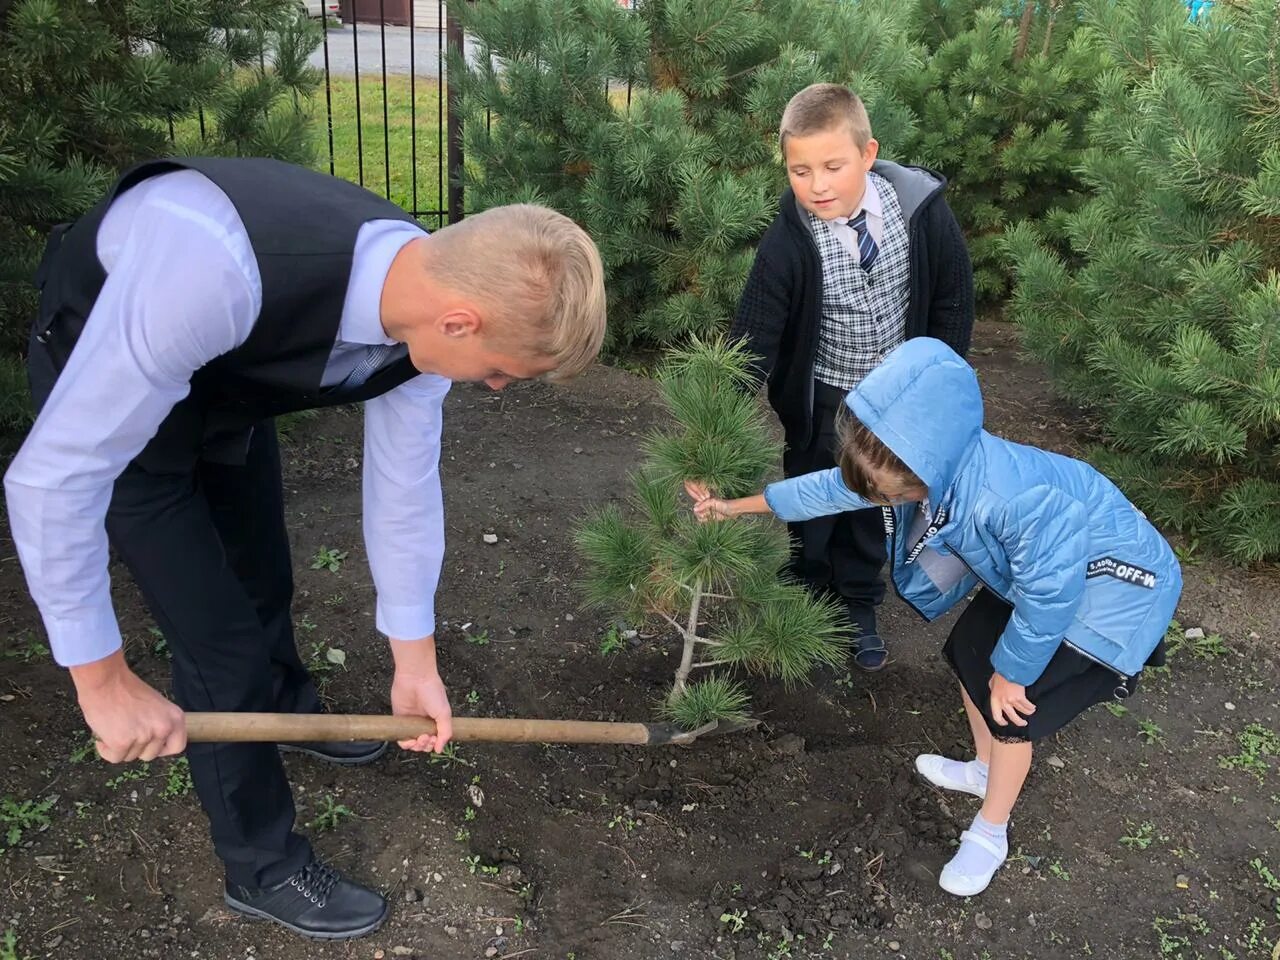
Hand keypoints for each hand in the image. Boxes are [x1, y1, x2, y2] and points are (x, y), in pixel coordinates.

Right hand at [69, 650, 185, 762]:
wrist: (106, 680)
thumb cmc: (127, 689)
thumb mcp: (156, 705)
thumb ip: (159, 723)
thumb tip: (155, 742)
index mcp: (175, 718)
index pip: (177, 746)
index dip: (162, 749)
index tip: (150, 746)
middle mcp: (163, 728)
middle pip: (150, 755)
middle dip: (136, 747)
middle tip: (125, 731)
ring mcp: (144, 736)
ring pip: (131, 757)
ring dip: (120, 747)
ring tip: (114, 727)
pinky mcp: (122, 743)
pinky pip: (115, 758)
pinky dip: (106, 750)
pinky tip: (103, 735)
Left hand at [389, 636, 452, 752]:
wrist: (416, 678)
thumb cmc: (432, 692)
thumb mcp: (445, 713)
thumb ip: (445, 733)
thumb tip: (439, 750)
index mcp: (436, 720)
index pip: (435, 740)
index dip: (435, 744)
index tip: (435, 739)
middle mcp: (423, 723)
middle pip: (424, 744)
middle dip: (426, 745)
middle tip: (426, 738)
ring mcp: (411, 722)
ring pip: (412, 744)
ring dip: (417, 746)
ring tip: (419, 739)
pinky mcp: (399, 720)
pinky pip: (401, 738)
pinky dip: (405, 743)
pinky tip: (410, 741)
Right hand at [684, 479, 733, 521]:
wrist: (733, 510)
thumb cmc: (724, 504)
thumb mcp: (713, 502)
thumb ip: (703, 505)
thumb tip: (694, 509)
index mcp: (705, 501)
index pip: (695, 506)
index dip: (697, 509)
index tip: (702, 511)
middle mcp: (705, 506)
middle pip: (696, 512)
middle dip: (700, 514)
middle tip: (707, 514)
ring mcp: (708, 512)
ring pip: (699, 517)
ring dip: (703, 518)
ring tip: (709, 516)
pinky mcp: (711, 518)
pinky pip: (704, 521)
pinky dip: (705, 521)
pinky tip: (710, 519)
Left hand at [988, 673, 1035, 727]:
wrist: (1008, 668)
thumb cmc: (1000, 674)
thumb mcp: (992, 683)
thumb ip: (993, 690)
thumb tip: (994, 691)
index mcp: (995, 699)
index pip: (996, 716)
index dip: (1001, 722)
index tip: (1005, 723)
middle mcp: (1003, 702)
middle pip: (1012, 717)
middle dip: (1019, 722)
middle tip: (1023, 723)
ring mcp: (1012, 700)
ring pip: (1022, 711)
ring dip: (1028, 712)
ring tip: (1030, 712)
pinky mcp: (1020, 697)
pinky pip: (1027, 706)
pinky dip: (1031, 707)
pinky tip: (1033, 707)